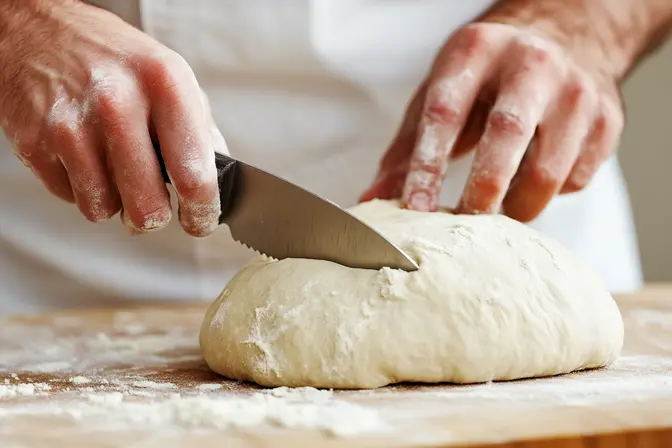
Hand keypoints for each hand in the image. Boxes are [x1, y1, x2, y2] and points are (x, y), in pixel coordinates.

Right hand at [0, 0, 226, 235]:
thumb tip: (220, 184)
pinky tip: (84, 155)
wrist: (40, 30)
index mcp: (165, 85)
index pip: (194, 175)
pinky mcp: (34, 142)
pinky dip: (82, 188)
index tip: (200, 221)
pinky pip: (70, 198)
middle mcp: (118, 104)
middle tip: (154, 206)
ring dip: (114, 201)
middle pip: (147, 208)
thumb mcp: (172, 78)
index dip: (201, 212)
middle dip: (155, 217)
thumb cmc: (116, 60)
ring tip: (114, 167)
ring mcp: (71, 125)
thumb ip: (201, 132)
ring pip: (104, 209)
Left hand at [360, 22, 624, 221]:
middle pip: (507, 133)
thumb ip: (407, 147)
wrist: (569, 37)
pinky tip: (534, 181)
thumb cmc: (490, 75)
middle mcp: (531, 64)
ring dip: (518, 205)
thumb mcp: (443, 92)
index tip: (414, 207)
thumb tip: (373, 199)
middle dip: (483, 189)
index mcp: (478, 51)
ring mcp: (577, 91)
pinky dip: (550, 194)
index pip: (445, 112)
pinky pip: (577, 178)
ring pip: (550, 169)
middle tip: (466, 223)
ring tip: (498, 212)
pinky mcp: (609, 119)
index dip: (427, 166)